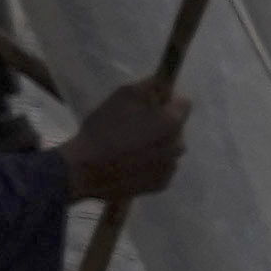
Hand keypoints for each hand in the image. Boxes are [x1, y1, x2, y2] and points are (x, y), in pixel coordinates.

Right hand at [55, 74, 193, 209]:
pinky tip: (130, 164)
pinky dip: (151, 164)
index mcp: (172, 123)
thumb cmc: (104, 129)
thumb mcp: (122, 95)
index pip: (184, 104)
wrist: (86, 169)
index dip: (168, 101)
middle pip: (176, 128)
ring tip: (130, 148)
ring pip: (168, 149)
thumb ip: (149, 86)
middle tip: (135, 126)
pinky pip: (161, 168)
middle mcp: (178, 146)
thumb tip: (162, 85)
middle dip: (161, 124)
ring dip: (156, 145)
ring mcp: (170, 168)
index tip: (151, 104)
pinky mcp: (160, 185)